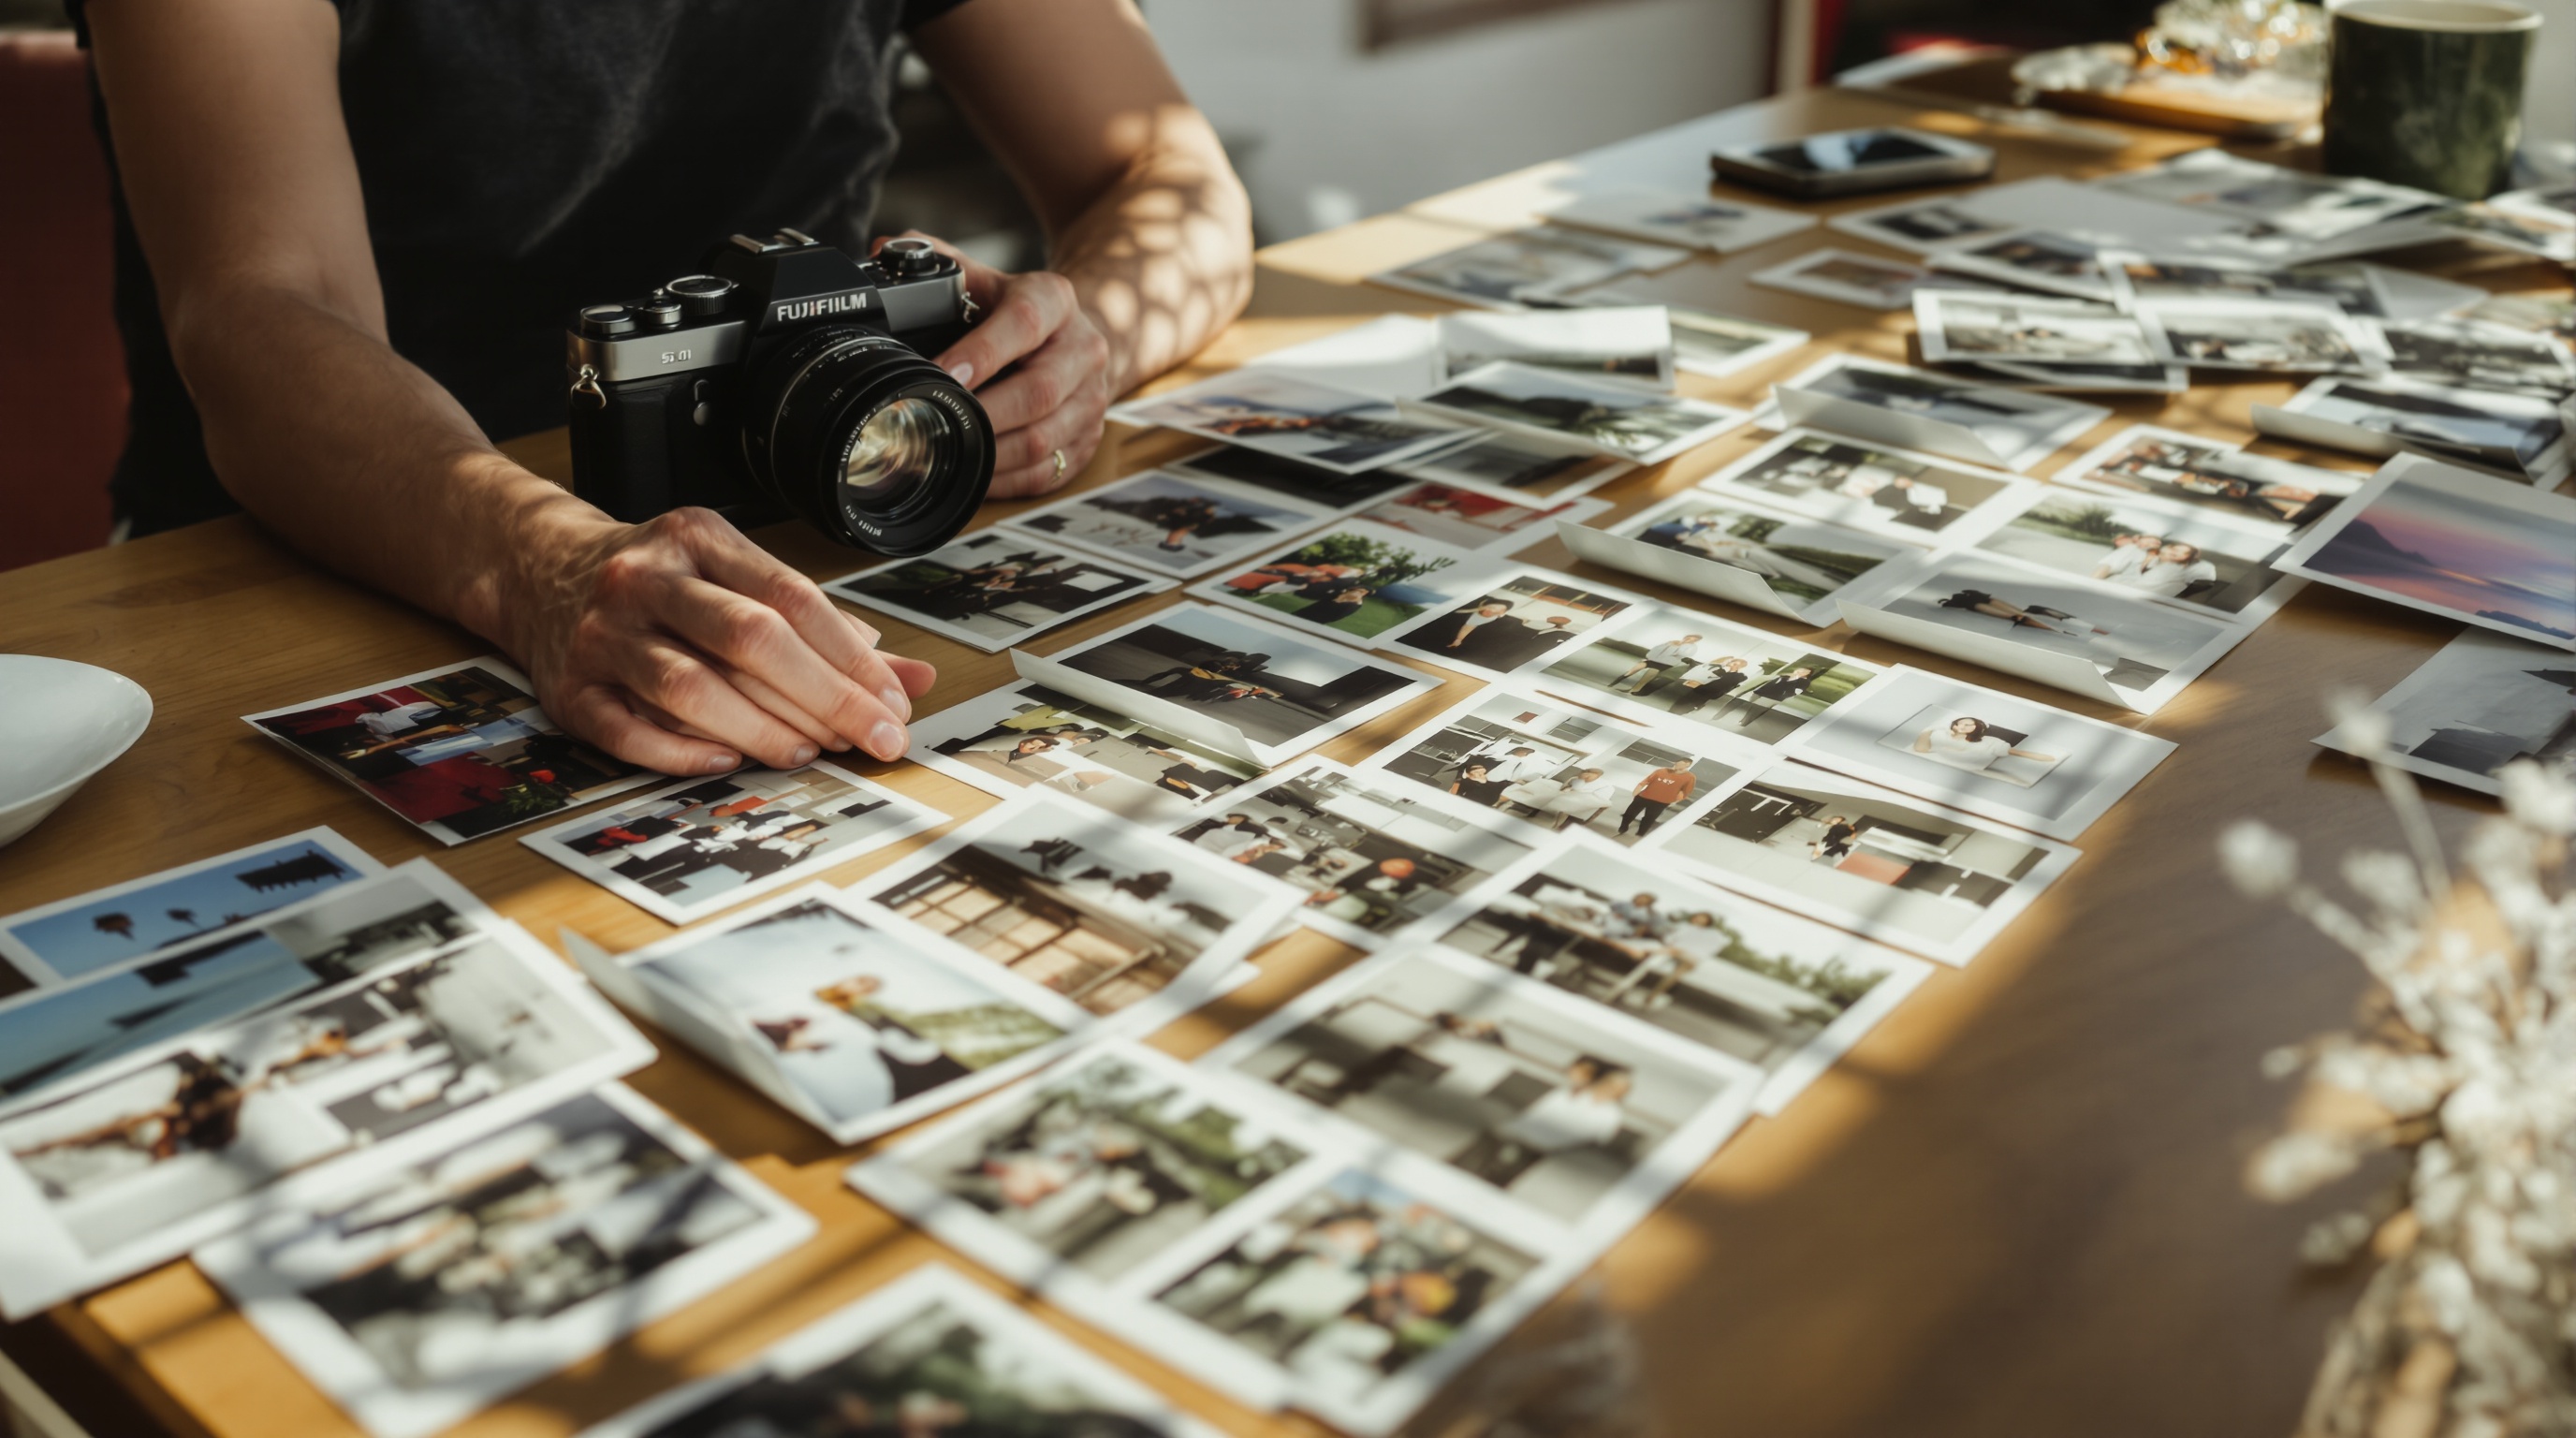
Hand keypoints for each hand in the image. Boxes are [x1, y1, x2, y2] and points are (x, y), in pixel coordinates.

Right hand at [498, 504, 937, 774]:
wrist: (537, 570)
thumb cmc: (661, 583)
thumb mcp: (737, 578)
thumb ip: (826, 629)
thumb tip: (915, 678)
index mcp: (699, 539)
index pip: (793, 599)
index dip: (853, 659)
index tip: (895, 705)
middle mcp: (646, 579)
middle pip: (750, 639)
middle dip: (825, 698)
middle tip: (872, 740)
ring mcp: (601, 633)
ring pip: (689, 687)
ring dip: (759, 729)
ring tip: (804, 752)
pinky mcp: (568, 688)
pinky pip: (627, 731)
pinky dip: (682, 753)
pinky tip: (726, 761)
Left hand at [875, 233, 1110, 498]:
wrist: (1078, 337)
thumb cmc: (1021, 311)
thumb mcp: (987, 279)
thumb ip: (940, 264)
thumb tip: (883, 250)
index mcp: (1054, 301)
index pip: (1022, 324)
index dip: (982, 352)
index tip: (942, 372)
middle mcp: (1083, 348)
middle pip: (1038, 391)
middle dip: (984, 415)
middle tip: (938, 425)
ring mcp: (1092, 397)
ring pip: (1045, 438)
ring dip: (994, 454)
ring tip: (953, 454)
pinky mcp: (1091, 436)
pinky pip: (1051, 470)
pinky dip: (1010, 480)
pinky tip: (980, 475)